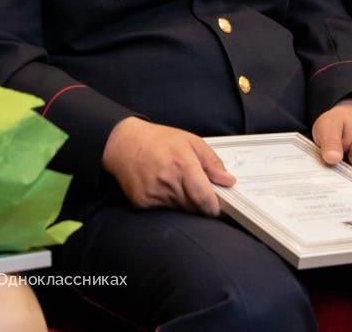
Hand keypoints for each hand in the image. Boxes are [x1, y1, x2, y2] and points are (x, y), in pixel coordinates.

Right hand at [102, 117, 234, 216]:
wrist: (124, 143)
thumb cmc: (158, 141)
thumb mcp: (190, 142)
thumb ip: (212, 163)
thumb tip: (228, 181)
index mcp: (182, 164)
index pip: (205, 199)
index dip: (215, 207)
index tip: (220, 207)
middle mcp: (167, 181)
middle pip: (194, 208)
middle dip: (201, 203)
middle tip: (197, 189)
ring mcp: (153, 194)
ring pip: (180, 210)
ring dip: (184, 202)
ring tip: (176, 182)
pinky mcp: (142, 202)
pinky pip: (164, 210)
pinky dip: (168, 203)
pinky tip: (162, 186)